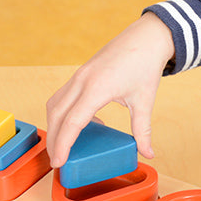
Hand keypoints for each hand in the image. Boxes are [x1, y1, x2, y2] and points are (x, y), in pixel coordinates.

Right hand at [45, 12, 174, 167]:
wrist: (146, 37)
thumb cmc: (145, 65)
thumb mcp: (144, 101)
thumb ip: (143, 130)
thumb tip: (148, 153)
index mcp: (97, 88)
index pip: (72, 122)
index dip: (63, 145)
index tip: (59, 163)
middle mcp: (82, 81)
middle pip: (57, 116)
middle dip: (53, 140)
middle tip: (57, 162)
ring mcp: (78, 76)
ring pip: (54, 105)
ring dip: (54, 126)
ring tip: (61, 146)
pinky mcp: (79, 74)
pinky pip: (61, 96)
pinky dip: (61, 113)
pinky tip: (78, 124)